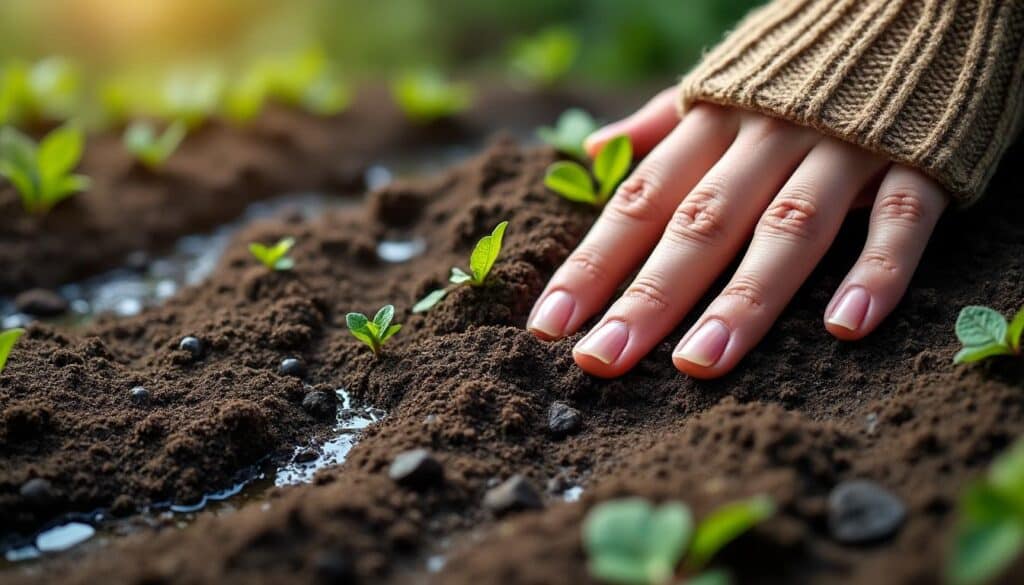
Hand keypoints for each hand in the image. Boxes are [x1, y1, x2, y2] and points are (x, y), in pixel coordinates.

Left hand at [527, 88, 948, 378]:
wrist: (911, 1)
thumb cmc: (798, 58)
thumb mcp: (721, 79)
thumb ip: (659, 123)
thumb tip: (592, 151)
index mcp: (714, 120)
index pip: (641, 201)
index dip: (592, 264)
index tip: (548, 326)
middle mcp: (768, 136)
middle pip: (700, 224)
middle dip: (648, 296)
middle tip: (599, 361)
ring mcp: (843, 148)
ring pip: (787, 227)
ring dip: (743, 300)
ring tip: (699, 365)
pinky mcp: (916, 158)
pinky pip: (898, 217)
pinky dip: (877, 269)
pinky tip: (846, 327)